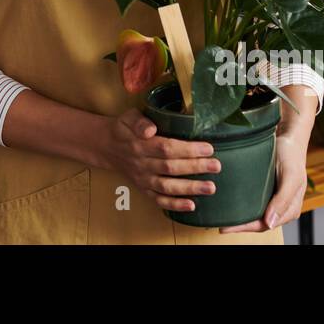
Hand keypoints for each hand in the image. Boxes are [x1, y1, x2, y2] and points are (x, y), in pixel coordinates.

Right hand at [101, 109, 220, 213]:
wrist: (106, 146)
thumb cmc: (123, 129)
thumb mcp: (127, 117)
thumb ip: (138, 121)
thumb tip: (150, 129)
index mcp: (139, 144)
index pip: (166, 148)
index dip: (187, 150)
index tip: (208, 148)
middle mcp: (142, 164)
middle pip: (171, 168)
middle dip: (195, 167)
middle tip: (216, 166)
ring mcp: (143, 178)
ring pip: (167, 186)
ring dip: (189, 188)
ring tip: (210, 187)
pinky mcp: (143, 188)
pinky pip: (158, 199)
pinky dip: (174, 204)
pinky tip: (191, 205)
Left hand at [218, 128, 307, 233]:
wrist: (290, 137)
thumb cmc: (291, 156)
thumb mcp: (290, 176)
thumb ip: (283, 200)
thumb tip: (270, 224)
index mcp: (291, 209)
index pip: (265, 225)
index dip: (245, 228)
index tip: (227, 228)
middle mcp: (282, 207)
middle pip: (258, 223)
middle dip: (240, 226)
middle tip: (220, 226)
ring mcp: (274, 199)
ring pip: (256, 215)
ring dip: (241, 219)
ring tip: (222, 219)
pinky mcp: (267, 190)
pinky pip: (254, 203)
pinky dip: (243, 206)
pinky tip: (230, 204)